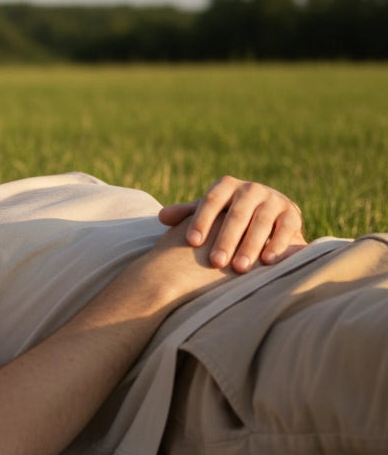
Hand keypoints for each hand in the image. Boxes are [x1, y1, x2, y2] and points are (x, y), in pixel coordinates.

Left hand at [157, 175, 306, 272]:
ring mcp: (274, 199)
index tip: (192, 242)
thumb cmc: (226, 216)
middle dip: (226, 239)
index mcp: (227, 186)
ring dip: (251, 245)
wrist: (267, 214)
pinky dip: (278, 244)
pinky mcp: (292, 213)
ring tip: (240, 268)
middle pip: (237, 213)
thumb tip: (162, 217)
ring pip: (261, 222)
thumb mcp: (208, 213)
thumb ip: (186, 214)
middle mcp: (251, 189)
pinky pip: (285, 229)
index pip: (211, 200)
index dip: (201, 220)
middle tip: (216, 262)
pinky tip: (268, 262)